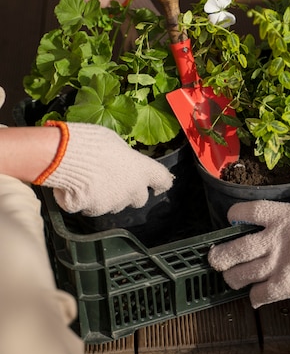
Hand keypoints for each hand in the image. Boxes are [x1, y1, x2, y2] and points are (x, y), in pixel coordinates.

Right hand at [33, 121, 173, 215]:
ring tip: (90, 179)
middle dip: (129, 193)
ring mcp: (113, 204)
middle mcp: (132, 189)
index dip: (161, 183)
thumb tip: (121, 162)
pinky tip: (75, 186)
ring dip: (106, 197)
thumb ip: (124, 157)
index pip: (163, 179)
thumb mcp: (114, 142)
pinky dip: (84, 201)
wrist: (63, 156)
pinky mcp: (94, 211)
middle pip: (139, 199)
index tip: (158, 185)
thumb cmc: (90, 142)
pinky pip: (90, 208)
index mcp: (141, 169)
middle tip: (114, 180)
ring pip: (113, 205)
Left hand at [208, 161, 289, 307]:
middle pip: (236, 248)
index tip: (230, 217)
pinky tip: (255, 297)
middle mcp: (276, 240)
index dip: (235, 213)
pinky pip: (263, 295)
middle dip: (220, 255)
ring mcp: (281, 265)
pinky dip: (256, 298)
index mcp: (285, 216)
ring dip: (233, 277)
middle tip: (214, 258)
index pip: (249, 211)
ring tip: (230, 278)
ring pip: (243, 274)